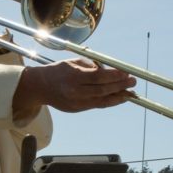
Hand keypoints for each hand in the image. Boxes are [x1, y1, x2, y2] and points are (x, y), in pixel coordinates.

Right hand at [13, 59, 135, 115]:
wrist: (40, 87)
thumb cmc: (58, 71)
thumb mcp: (73, 62)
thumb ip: (91, 66)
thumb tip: (111, 70)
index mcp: (73, 76)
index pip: (98, 77)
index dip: (114, 76)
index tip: (126, 73)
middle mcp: (75, 91)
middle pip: (102, 90)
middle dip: (119, 86)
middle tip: (133, 82)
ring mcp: (76, 102)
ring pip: (102, 100)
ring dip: (118, 97)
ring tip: (131, 93)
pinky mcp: (77, 109)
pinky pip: (97, 105)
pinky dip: (110, 102)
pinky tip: (120, 98)